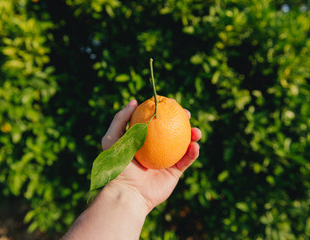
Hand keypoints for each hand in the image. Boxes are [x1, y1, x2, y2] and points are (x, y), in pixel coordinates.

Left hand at [102, 99, 201, 213]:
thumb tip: (134, 101)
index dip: (165, 111)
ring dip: (193, 135)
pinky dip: (193, 153)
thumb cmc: (118, 166)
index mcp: (142, 139)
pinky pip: (186, 160)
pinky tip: (195, 145)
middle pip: (173, 130)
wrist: (127, 192)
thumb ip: (120, 119)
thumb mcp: (113, 138)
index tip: (171, 102)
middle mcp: (155, 148)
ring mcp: (166, 160)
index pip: (156, 121)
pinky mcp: (174, 172)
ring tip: (196, 131)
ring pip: (184, 144)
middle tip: (186, 114)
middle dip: (182, 120)